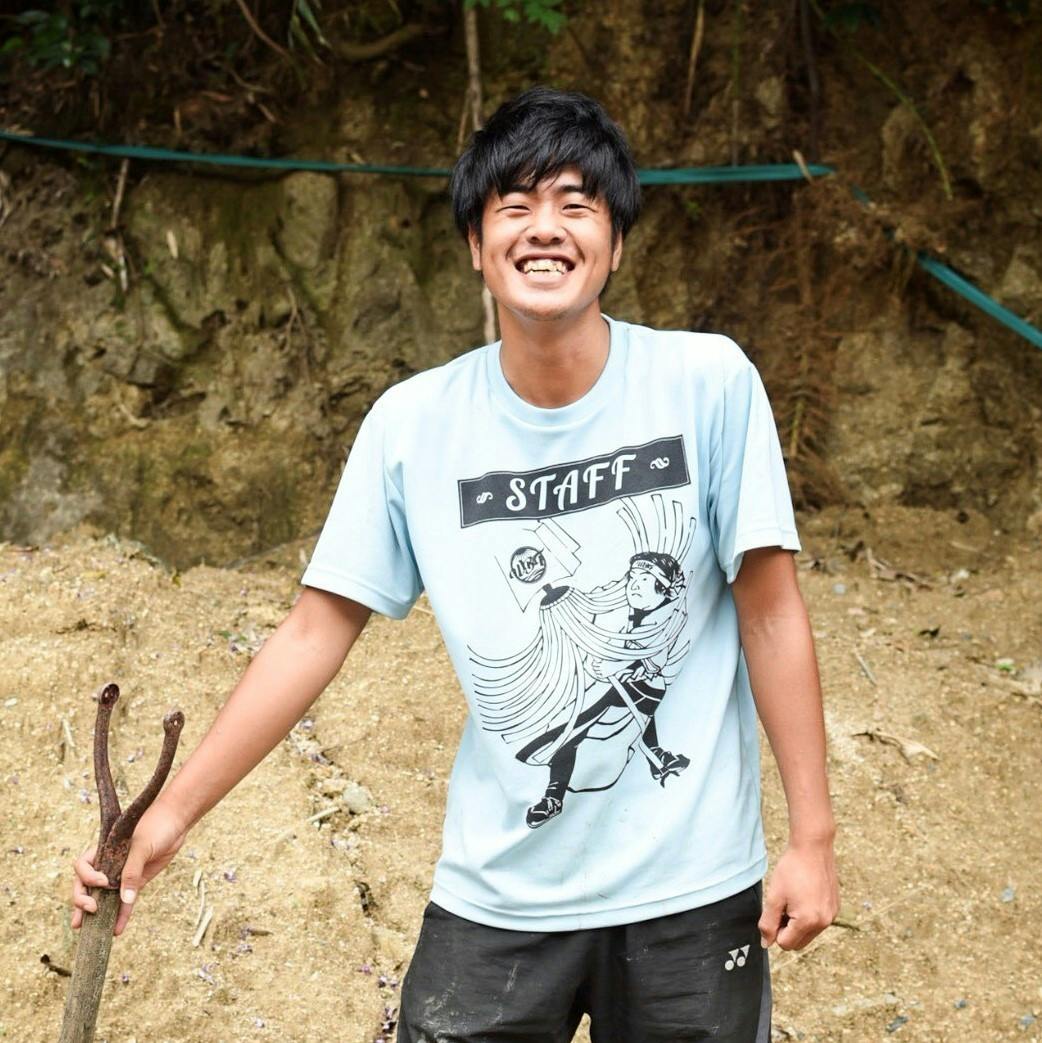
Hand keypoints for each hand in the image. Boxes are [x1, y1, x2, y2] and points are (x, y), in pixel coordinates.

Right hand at [70, 800, 188, 935]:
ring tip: (89, 931)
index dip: (87, 877)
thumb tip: (126, 899)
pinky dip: (121, 916)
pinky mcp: (135, 883)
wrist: (176, 823)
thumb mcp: (142, 847)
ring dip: (97, 915)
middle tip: (90, 911)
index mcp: (102, 850)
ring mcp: (120, 875)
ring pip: (104, 898)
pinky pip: (124, 903)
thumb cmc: (155, 826)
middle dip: (82, 900)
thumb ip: (132, 872)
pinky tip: (117, 930)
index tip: (102, 882)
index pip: (82, 866)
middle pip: (86, 885)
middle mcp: (107, 864)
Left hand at [758, 836, 838, 950]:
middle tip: (782, 905)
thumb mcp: (774, 896)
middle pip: (798, 943)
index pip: (786, 944)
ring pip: (808, 933)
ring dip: (797, 923)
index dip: (775, 930)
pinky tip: (804, 895)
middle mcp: (824, 922)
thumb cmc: (791, 869)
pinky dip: (809, 915)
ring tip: (793, 899)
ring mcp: (832, 915)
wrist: (812, 847)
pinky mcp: (835, 908)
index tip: (775, 910)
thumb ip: (768, 923)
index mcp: (808, 921)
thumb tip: (766, 943)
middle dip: (787, 929)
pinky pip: (818, 922)